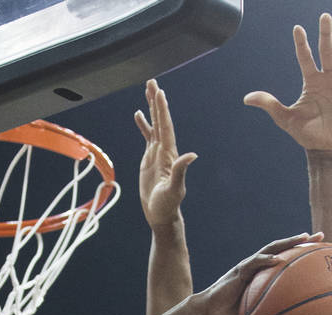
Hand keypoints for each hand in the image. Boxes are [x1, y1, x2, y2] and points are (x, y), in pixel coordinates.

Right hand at [135, 79, 196, 227]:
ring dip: (151, 108)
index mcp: (169, 154)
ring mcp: (157, 153)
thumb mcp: (174, 189)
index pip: (165, 127)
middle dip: (156, 101)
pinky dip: (143, 124)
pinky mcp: (149, 159)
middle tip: (152, 82)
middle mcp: (164, 150)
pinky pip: (147, 136)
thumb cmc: (167, 205)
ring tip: (147, 90)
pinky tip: (138, 114)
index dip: (162, 110)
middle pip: (160, 120)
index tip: (159, 92)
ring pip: (154, 124)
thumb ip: (181, 172)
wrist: (161, 215)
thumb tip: (193, 155)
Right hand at [200, 233, 322, 314]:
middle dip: (302, 240)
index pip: (287, 257)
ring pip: (271, 248)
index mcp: (265, 270)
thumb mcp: (258, 308)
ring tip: (302, 238)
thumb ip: (272, 308)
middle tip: (320, 236)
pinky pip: (255, 263)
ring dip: (288, 242)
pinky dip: (266, 260)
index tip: (322, 248)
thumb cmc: (235, 309)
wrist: (213, 308)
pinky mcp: (240, 270)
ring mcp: (250, 264)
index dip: (303, 252)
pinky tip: (278, 259)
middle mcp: (259, 263)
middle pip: (284, 247)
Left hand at [244, 13, 331, 153]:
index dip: (302, 44)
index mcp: (311, 81)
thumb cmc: (305, 134)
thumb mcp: (285, 118)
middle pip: (328, 50)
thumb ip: (269, 104)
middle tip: (325, 15)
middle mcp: (328, 77)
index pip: (305, 57)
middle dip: (326, 33)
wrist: (325, 149)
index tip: (298, 28)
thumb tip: (247, 98)